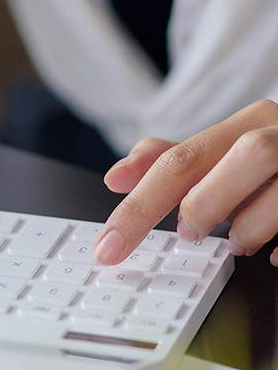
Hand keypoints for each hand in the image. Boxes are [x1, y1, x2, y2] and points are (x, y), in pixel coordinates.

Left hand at [94, 100, 277, 265]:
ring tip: (239, 241)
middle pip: (244, 156)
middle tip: (188, 232)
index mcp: (250, 122)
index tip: (108, 247)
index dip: (139, 206)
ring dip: (251, 225)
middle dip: (205, 204)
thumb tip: (116, 176)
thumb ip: (172, 161)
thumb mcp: (223, 152)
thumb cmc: (272, 160)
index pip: (180, 159)